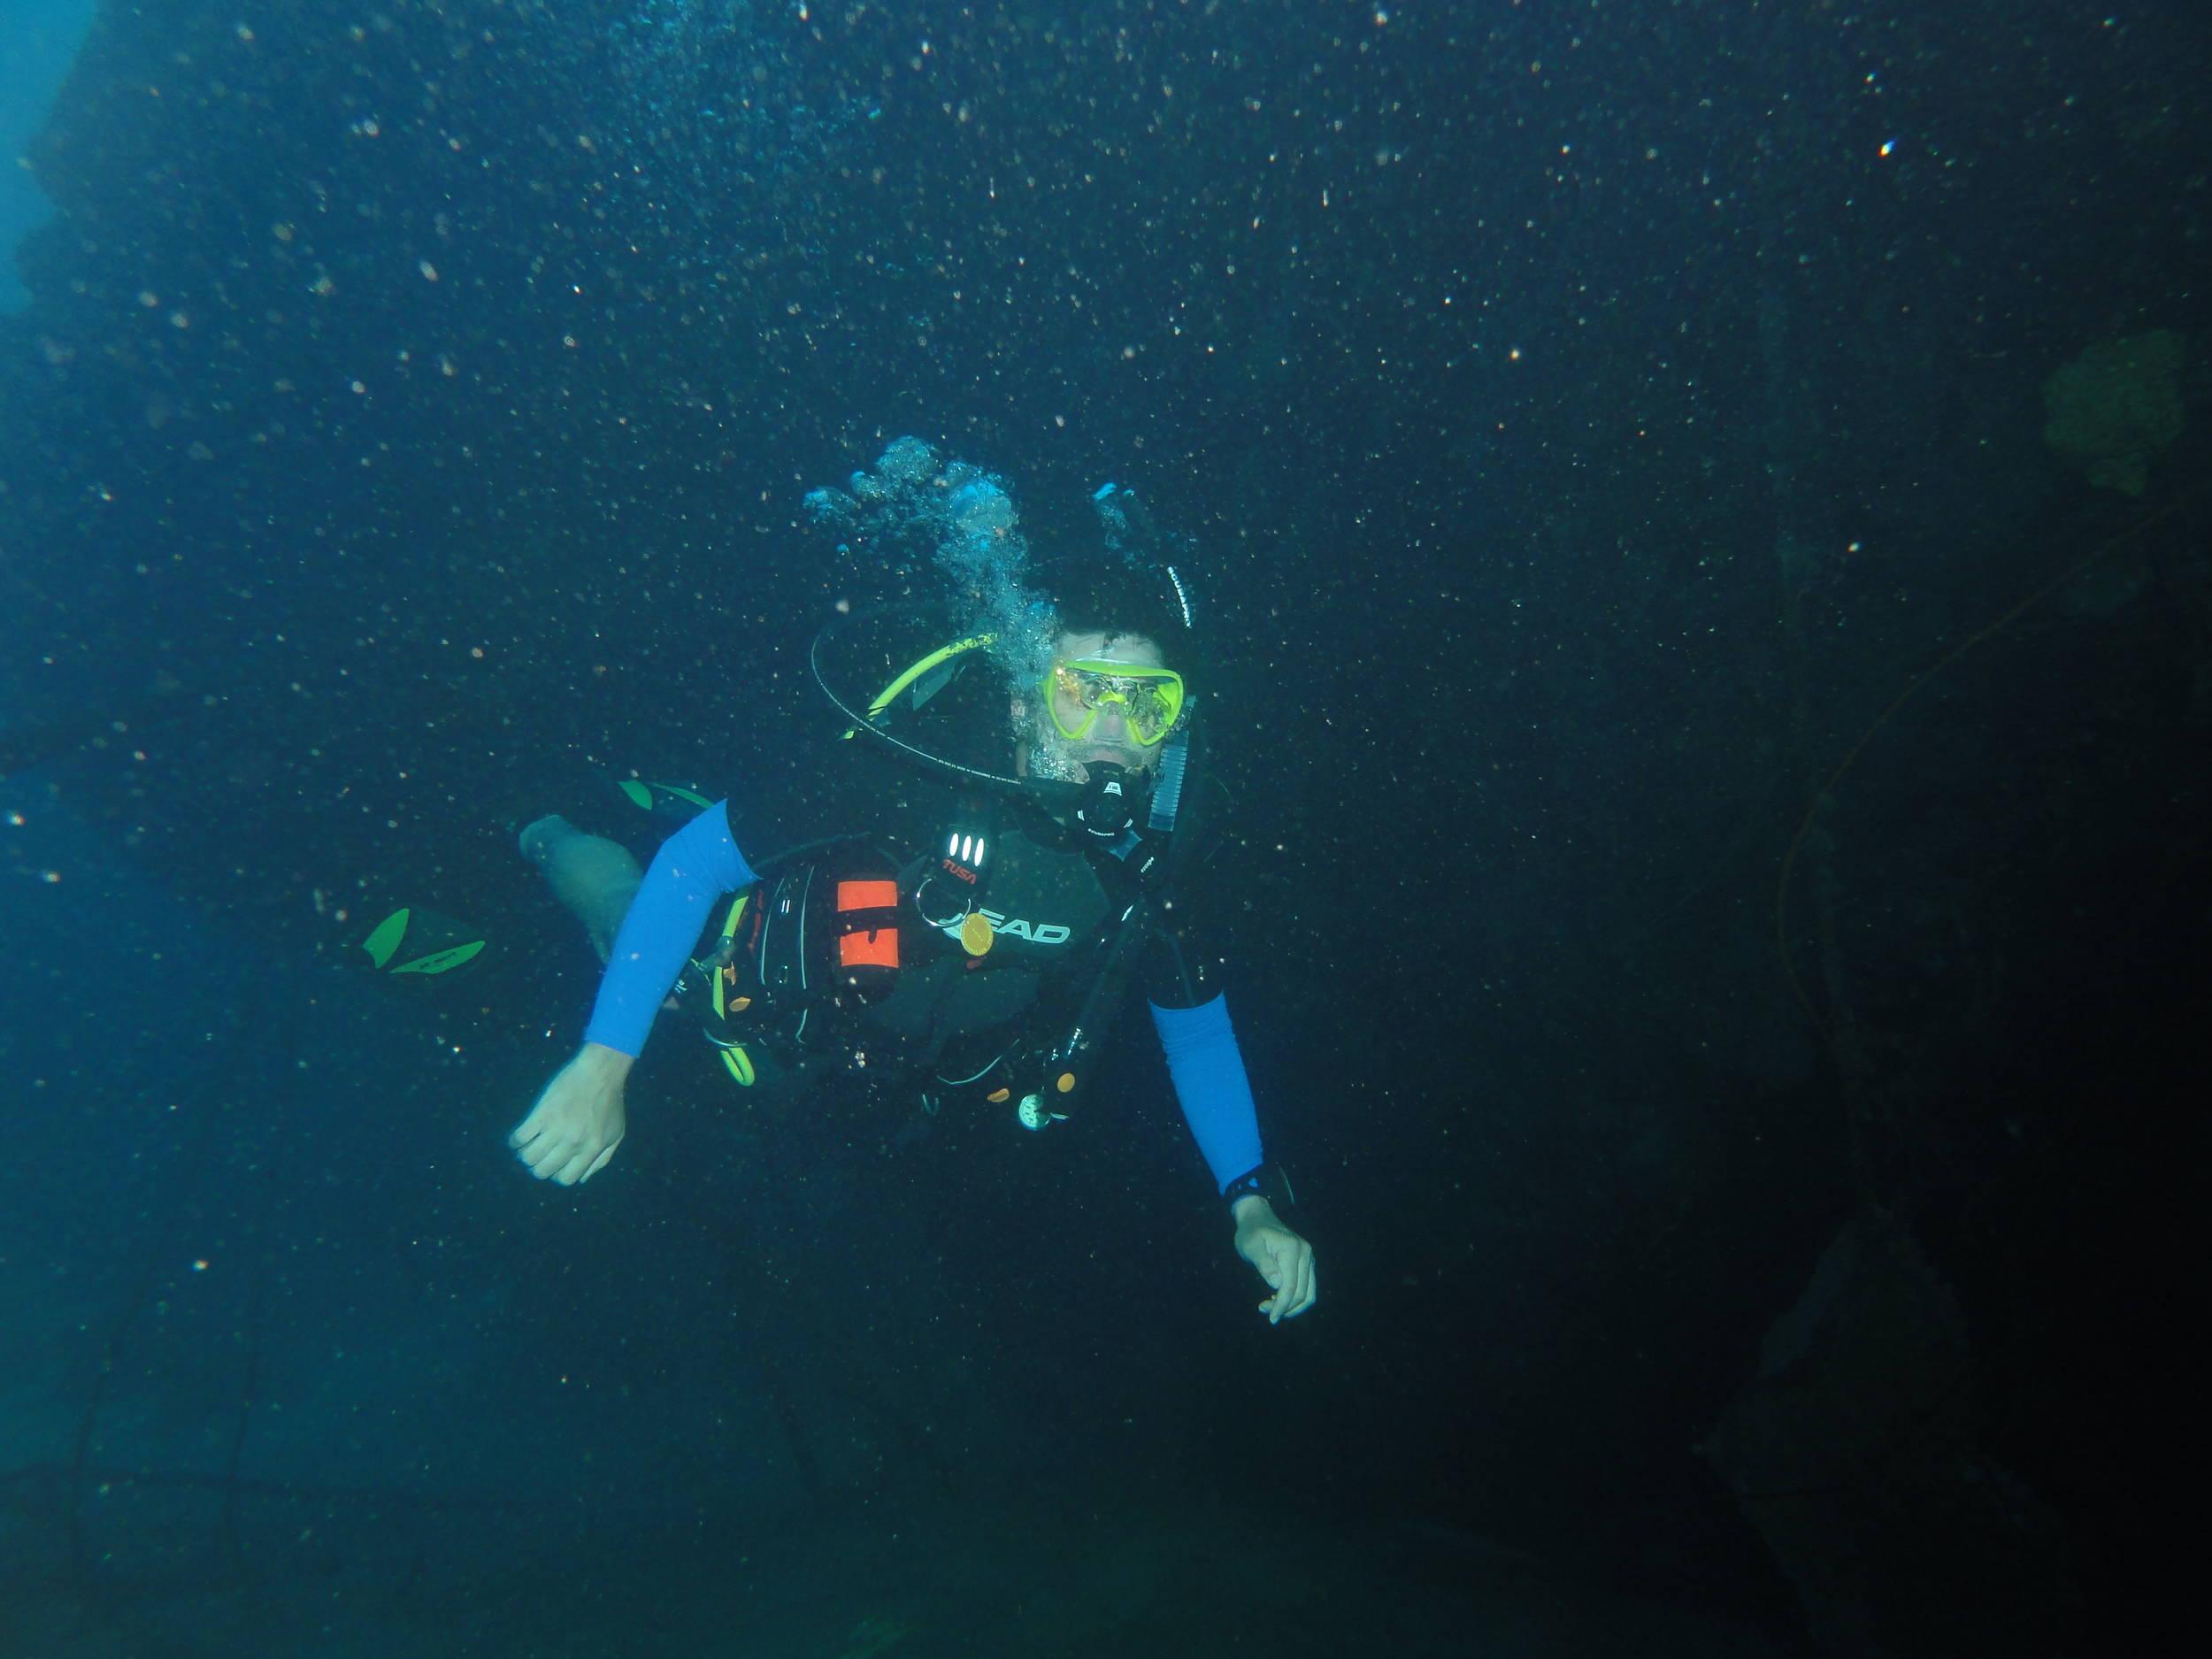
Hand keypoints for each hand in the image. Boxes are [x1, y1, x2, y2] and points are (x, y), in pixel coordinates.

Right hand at [508, 1042, 631, 1185]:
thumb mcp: (616, 1134)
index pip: (565, 1179)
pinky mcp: (543, 1113)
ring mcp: (557, 1128)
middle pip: (543, 1171)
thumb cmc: (610, 1102)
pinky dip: (515, 1141)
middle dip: (537, 1167)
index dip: (556, 1174)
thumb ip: (601, 1159)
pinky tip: (519, 1136)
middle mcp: (573, 1142)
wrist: (601, 1071)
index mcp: (591, 1149)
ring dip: (525, 1154)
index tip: (554, 1164)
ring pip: (529, 1157)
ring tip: (528, 1145)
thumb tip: (582, 1178)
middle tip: (538, 1155)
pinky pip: (519, 1137)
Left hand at [1231, 1196, 1316, 1323]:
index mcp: (1293, 1249)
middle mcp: (1306, 1253)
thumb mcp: (1250, 1246)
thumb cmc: (1251, 1232)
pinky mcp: (1307, 1263)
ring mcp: (1309, 1258)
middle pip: (1303, 1293)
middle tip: (1264, 1310)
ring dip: (1292, 1306)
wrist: (1258, 1217)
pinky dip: (1295, 1298)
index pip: (1291, 1286)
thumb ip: (1263, 1264)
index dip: (1282, 1305)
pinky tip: (1277, 1298)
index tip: (1270, 1317)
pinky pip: (1307, 1287)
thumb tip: (1277, 1283)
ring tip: (1270, 1307)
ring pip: (1309, 1293)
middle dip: (1285, 1307)